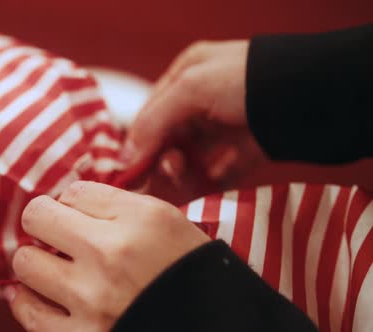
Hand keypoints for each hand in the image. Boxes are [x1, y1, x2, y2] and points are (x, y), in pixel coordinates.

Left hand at [7, 181, 209, 331]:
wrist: (213, 325)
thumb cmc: (190, 272)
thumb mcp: (168, 224)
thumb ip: (119, 206)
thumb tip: (67, 202)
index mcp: (141, 221)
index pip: (74, 192)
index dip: (75, 204)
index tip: (83, 218)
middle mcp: (112, 255)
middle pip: (37, 217)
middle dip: (45, 223)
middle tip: (57, 236)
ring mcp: (93, 300)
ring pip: (26, 262)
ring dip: (37, 263)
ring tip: (54, 270)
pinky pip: (28, 311)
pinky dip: (29, 301)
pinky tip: (40, 297)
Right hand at [124, 40, 266, 189]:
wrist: (313, 96)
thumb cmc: (248, 82)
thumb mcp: (191, 88)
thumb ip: (154, 121)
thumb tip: (126, 156)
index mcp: (187, 76)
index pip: (150, 114)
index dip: (138, 142)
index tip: (129, 170)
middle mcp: (203, 101)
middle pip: (167, 138)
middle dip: (161, 158)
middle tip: (164, 174)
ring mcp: (224, 128)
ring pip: (188, 158)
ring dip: (180, 171)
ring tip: (183, 176)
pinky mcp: (243, 153)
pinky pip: (215, 173)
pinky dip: (205, 182)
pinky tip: (201, 186)